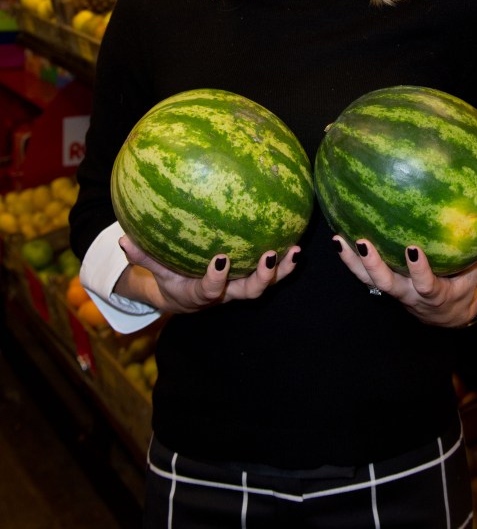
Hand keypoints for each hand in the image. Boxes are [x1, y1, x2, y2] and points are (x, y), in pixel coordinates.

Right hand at [116, 235, 300, 313]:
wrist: (184, 296)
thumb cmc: (170, 278)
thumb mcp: (155, 271)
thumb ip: (143, 257)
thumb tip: (122, 240)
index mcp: (201, 293)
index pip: (211, 290)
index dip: (217, 279)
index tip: (220, 260)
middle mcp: (226, 294)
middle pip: (249, 293)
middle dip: (261, 278)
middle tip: (269, 256)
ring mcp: (241, 288)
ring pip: (266, 285)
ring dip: (282, 271)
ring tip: (294, 251)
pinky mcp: (251, 278)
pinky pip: (272, 272)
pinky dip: (284, 260)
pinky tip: (296, 239)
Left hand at [333, 218, 476, 327]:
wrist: (443, 316)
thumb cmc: (460, 286)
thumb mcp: (476, 272)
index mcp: (434, 294)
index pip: (426, 284)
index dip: (418, 270)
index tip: (412, 250)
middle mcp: (409, 294)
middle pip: (387, 284)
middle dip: (374, 265)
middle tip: (362, 242)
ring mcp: (393, 291)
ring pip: (369, 280)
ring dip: (354, 262)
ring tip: (340, 239)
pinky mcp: (382, 284)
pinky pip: (362, 274)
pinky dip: (349, 258)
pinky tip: (338, 236)